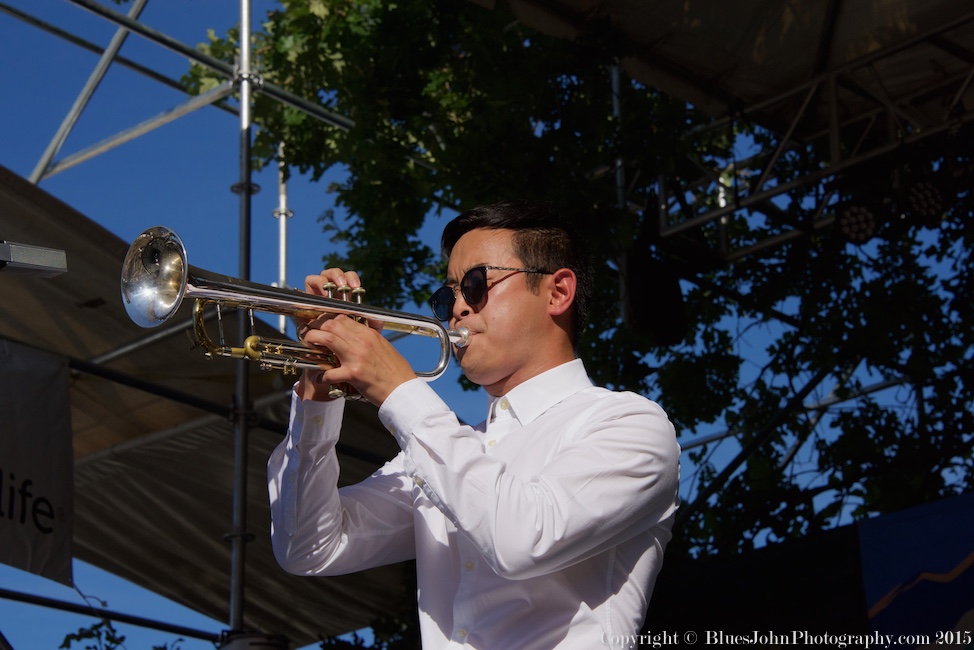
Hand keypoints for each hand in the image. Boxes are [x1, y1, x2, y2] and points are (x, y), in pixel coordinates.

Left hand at [295, 268, 413, 404]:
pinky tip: (319, 377)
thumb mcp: (384, 347)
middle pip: (332, 325)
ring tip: (309, 345)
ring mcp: (356, 357)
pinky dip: (320, 375)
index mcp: (369, 334)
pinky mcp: (353, 374)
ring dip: (313, 341)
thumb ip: (370, 336)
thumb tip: (360, 331)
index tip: (320, 325)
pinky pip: (329, 372)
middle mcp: (362, 342)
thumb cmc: (395, 371)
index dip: (327, 319)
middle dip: (316, 327)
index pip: (343, 318)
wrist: (403, 390)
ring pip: (327, 339)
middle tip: (310, 334)